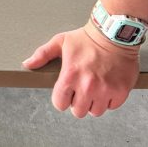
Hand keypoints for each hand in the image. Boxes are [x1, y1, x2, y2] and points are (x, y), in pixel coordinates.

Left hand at [22, 21, 140, 117]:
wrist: (113, 34)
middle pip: (78, 111)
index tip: (66, 92)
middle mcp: (87, 86)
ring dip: (94, 103)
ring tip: (94, 88)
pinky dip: (109, 100)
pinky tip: (106, 86)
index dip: (61, 99)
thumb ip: (42, 54)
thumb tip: (27, 64)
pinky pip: (112, 107)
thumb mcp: (60, 42)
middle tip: (81, 90)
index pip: (60, 103)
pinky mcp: (120, 92)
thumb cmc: (86, 38)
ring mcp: (105, 90)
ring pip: (95, 112)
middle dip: (77, 103)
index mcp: (70, 75)